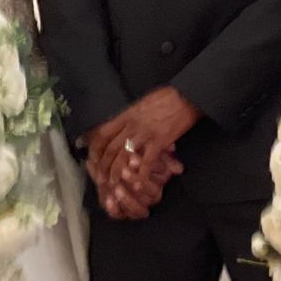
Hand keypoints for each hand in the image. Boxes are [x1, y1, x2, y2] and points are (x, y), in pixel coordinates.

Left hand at [85, 87, 201, 218]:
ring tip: (114, 185)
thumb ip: (132, 116)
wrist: (188, 95)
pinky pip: (147, 161)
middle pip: (110, 149)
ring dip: (117, 172)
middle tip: (100, 179)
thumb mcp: (142, 103)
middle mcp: (132, 125)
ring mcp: (145, 133)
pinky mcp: (160, 140)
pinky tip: (138, 183)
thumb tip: (123, 124)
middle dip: (103, 166)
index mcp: (126, 115)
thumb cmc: (168, 97)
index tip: (92, 160)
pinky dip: (141, 174)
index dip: (94, 150)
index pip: (102, 134)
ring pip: (124, 156)